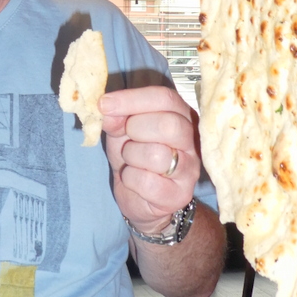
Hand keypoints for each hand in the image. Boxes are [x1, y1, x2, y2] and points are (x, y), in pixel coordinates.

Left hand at [100, 85, 200, 233]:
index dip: (132, 99)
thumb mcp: (121, 132)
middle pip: (169, 124)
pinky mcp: (179, 194)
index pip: (164, 97)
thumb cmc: (134, 159)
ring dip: (132, 156)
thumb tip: (106, 110)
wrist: (139, 199)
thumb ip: (116, 118)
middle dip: (136, 129)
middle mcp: (191, 140)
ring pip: (157, 154)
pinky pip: (148, 182)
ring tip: (131, 161)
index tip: (104, 104)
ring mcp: (189, 169)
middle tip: (126, 139)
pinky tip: (134, 181)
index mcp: (180, 116)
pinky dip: (131, 180)